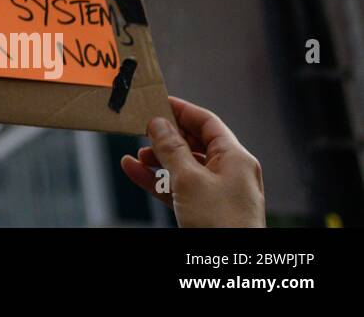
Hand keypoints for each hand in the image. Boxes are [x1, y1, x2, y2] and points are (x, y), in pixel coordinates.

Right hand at [120, 95, 264, 227]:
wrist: (232, 267)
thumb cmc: (220, 222)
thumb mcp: (189, 179)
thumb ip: (171, 148)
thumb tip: (158, 123)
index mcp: (235, 158)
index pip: (207, 122)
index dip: (181, 110)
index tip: (157, 102)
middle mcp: (229, 172)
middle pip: (194, 143)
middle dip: (165, 137)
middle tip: (141, 128)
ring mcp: (218, 192)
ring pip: (184, 166)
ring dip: (158, 160)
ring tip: (136, 156)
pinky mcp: (206, 210)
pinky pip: (179, 188)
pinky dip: (157, 180)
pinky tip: (134, 172)